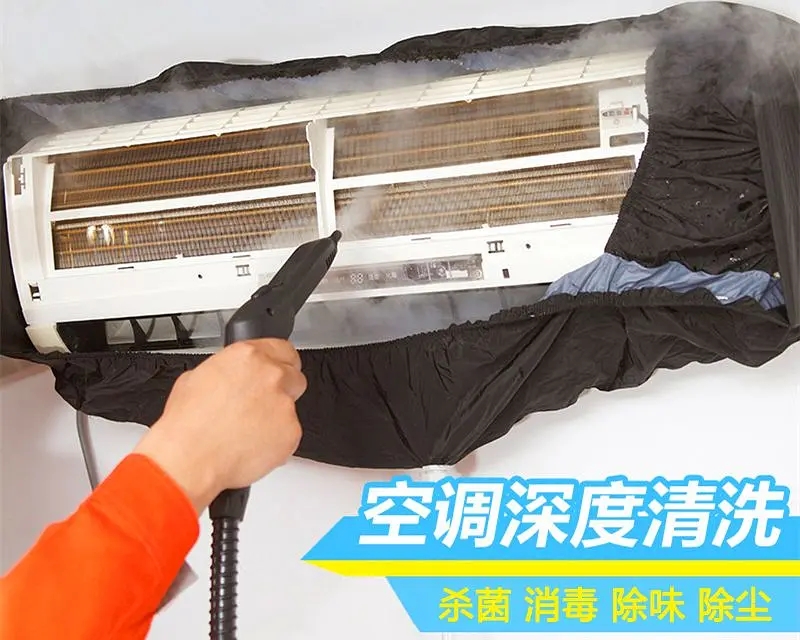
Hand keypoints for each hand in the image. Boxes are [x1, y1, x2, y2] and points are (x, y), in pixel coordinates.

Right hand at [133, 339, 306, 513]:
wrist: (189, 459)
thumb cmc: (187, 425)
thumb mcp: (195, 379)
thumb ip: (226, 371)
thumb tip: (230, 377)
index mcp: (247, 356)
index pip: (283, 349)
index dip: (279, 362)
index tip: (277, 371)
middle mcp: (270, 375)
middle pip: (293, 376)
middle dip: (281, 389)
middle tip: (260, 406)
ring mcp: (284, 403)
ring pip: (291, 408)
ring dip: (276, 417)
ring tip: (246, 431)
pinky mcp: (291, 431)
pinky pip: (289, 434)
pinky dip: (275, 441)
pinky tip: (251, 446)